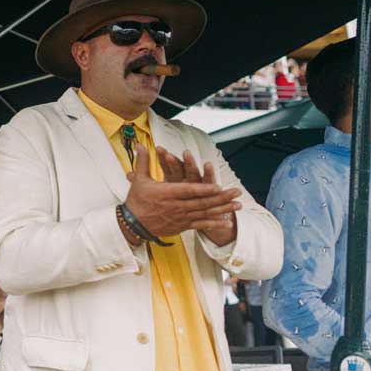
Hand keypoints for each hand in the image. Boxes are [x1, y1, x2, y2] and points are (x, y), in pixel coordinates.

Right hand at [123, 144, 240, 238]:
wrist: (133, 224)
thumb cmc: (137, 201)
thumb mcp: (140, 180)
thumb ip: (143, 161)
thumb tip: (139, 145)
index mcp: (168, 193)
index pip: (190, 190)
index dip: (205, 189)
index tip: (219, 186)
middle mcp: (177, 206)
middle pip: (203, 202)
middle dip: (222, 197)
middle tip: (237, 192)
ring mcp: (181, 217)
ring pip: (205, 213)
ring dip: (223, 209)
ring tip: (238, 206)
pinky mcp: (182, 226)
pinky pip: (201, 225)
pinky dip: (214, 224)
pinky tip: (227, 223)